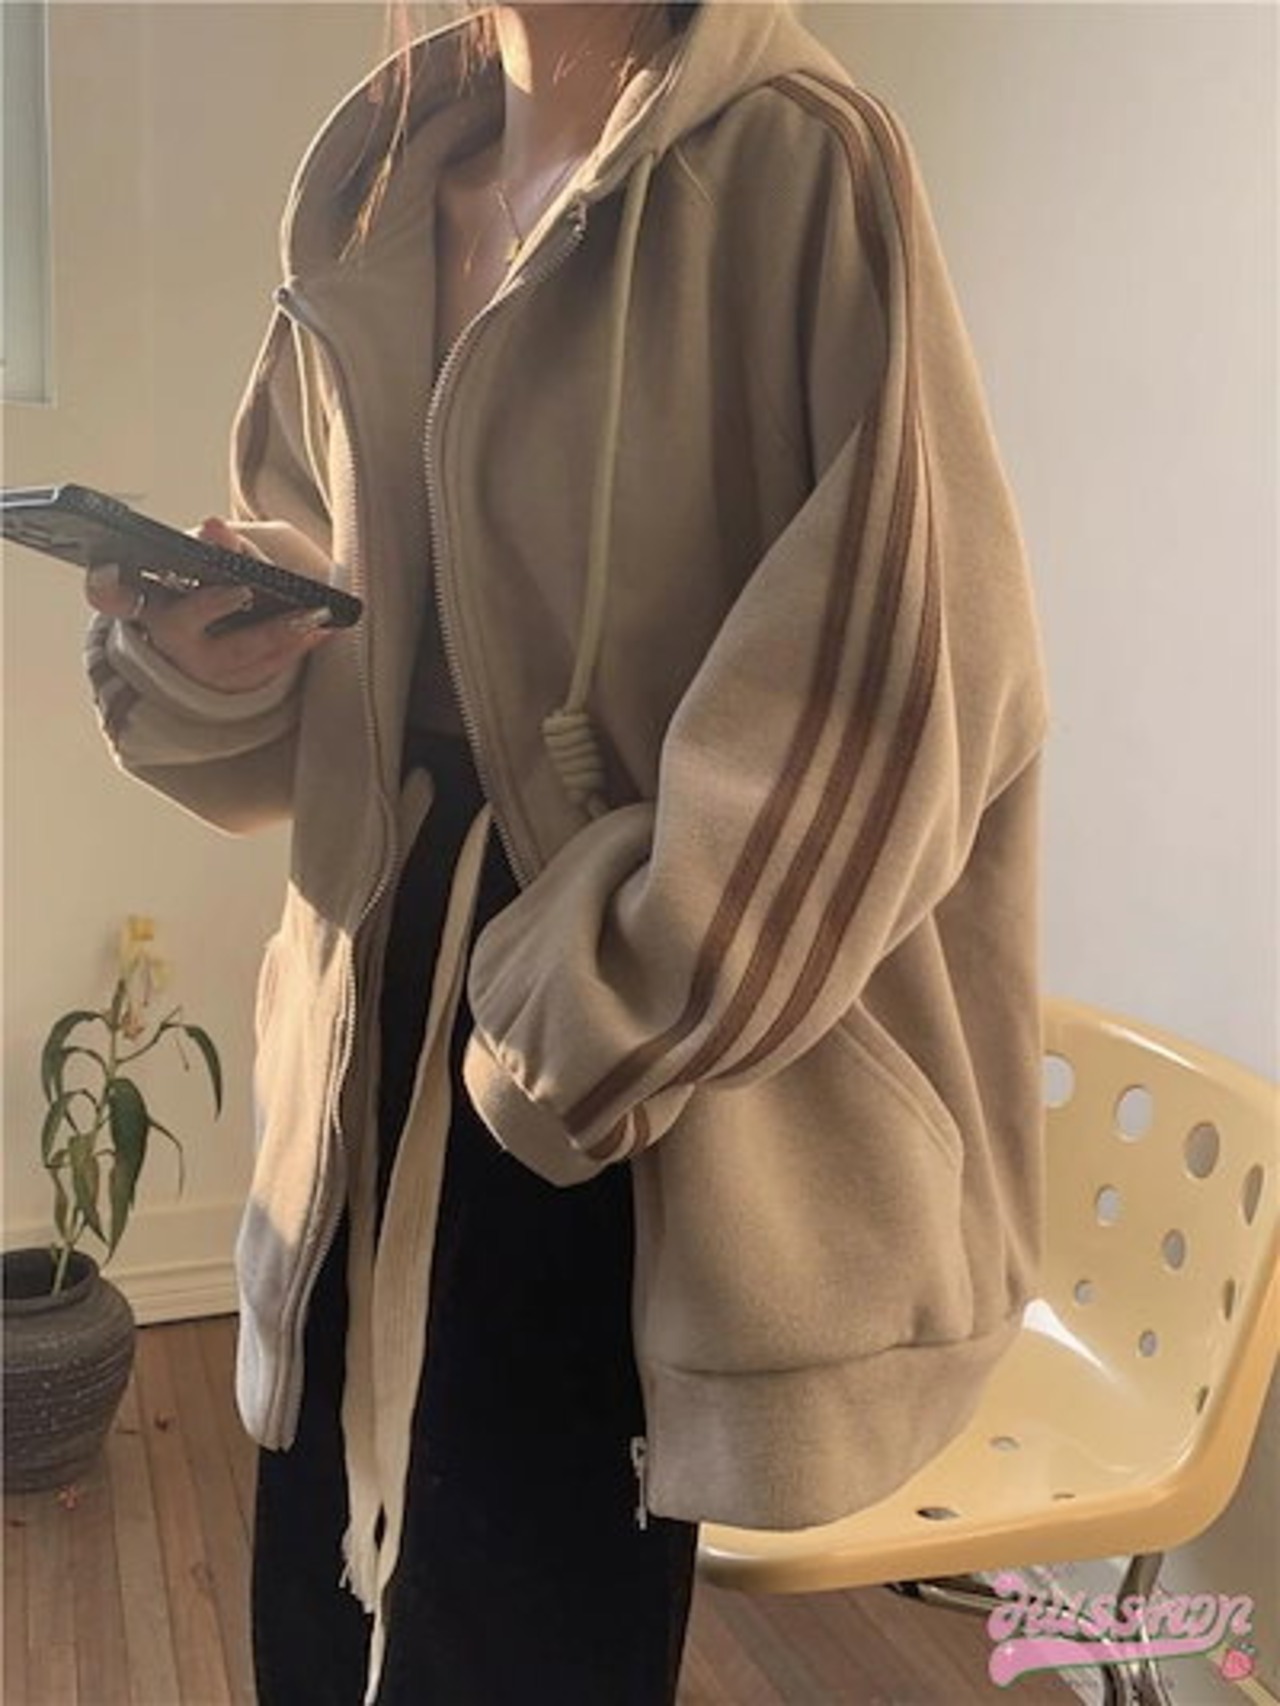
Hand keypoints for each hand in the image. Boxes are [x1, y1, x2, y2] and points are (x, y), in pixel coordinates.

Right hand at [85, 517, 334, 693]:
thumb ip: (223, 547)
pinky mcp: (231, 686)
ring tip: (314, 612)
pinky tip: (323, 629)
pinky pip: (265, 670)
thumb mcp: (219, 563)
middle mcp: (167, 638)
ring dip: (279, 633)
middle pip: (185, 625)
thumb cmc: (215, 588)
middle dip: (214, 606)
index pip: (109, 593)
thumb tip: (214, 527)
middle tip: (243, 591)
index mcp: (149, 600)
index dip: (105, 586)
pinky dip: (296, 647)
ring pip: (236, 654)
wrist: (226, 636)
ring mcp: (198, 668)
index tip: (113, 571)